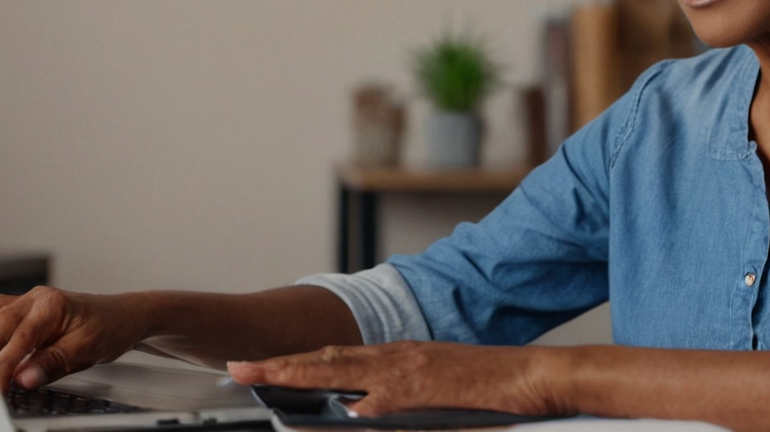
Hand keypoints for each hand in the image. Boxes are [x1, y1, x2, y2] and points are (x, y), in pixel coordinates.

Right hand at [0, 286, 150, 394]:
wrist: (125, 315)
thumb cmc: (110, 328)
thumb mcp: (87, 350)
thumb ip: (53, 363)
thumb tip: (23, 378)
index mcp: (52, 305)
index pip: (19, 338)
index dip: (3, 366)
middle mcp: (36, 298)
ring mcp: (28, 301)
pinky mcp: (24, 309)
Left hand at [226, 341, 572, 417]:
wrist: (530, 375)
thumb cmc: (486, 388)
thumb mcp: (431, 392)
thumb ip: (392, 400)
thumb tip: (355, 413)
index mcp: (396, 358)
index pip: (334, 359)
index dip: (295, 363)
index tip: (259, 367)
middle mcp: (397, 356)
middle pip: (327, 359)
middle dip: (280, 365)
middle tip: (239, 368)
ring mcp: (410, 369)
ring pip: (345, 368)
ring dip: (301, 372)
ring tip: (263, 376)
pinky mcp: (428, 386)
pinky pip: (385, 394)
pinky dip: (359, 400)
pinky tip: (337, 405)